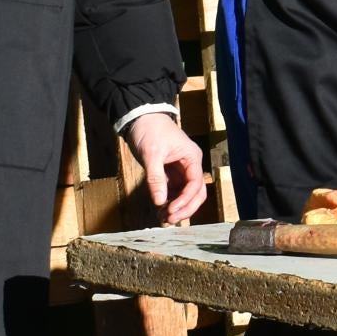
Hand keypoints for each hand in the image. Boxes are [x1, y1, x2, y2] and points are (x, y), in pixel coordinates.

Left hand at [122, 110, 208, 225]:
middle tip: (170, 219)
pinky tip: (160, 209)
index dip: (185, 200)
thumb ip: (156, 179)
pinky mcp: (171, 172)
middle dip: (185, 207)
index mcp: (192, 158)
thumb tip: (159, 201)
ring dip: (177, 207)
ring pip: (186, 194)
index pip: (195, 184)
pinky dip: (169, 201)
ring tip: (163, 218)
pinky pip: (175, 191)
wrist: (140, 116)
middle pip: (196, 193)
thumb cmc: (150, 130)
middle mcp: (190, 165)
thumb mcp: (151, 154)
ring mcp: (181, 170)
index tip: (171, 210)